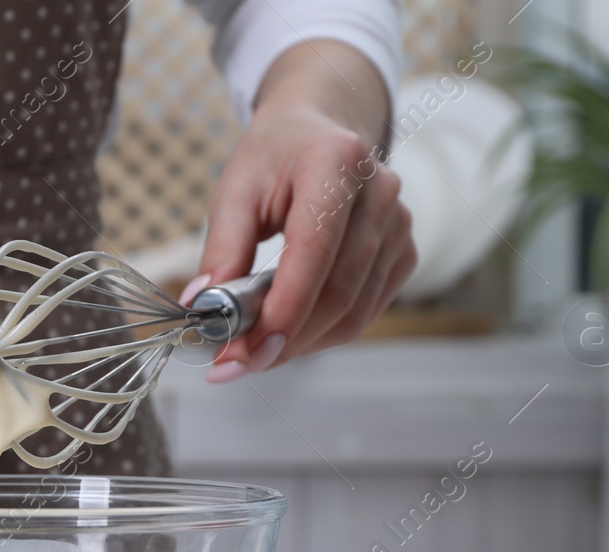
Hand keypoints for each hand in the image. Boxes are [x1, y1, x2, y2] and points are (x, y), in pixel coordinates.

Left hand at [195, 41, 415, 380]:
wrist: (318, 132)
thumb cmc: (273, 159)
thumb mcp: (234, 192)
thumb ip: (221, 251)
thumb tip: (204, 309)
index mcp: (336, 163)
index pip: (315, 253)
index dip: (282, 312)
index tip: (241, 354)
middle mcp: (381, 193)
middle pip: (338, 293)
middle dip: (284, 340)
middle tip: (235, 363)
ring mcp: (400, 225)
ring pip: (354, 314)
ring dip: (301, 344)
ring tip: (255, 349)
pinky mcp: (404, 253)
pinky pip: (365, 313)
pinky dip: (323, 333)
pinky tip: (289, 331)